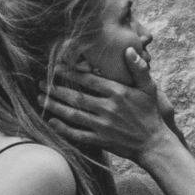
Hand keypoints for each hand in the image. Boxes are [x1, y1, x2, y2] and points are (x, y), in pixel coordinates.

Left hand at [43, 48, 178, 163]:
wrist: (154, 144)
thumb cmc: (150, 114)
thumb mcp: (149, 88)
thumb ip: (138, 69)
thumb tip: (128, 50)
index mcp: (118, 93)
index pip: (89, 80)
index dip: (71, 73)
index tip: (56, 68)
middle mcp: (108, 108)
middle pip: (76, 97)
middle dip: (56, 90)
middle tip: (41, 84)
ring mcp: (103, 126)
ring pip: (73, 115)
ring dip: (55, 107)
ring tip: (41, 99)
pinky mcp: (101, 140)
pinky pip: (77, 134)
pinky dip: (63, 129)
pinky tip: (51, 122)